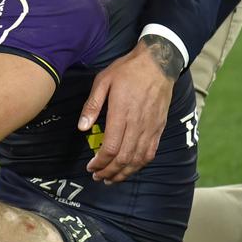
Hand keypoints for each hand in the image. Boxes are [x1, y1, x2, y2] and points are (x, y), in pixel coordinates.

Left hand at [76, 37, 179, 183]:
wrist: (158, 63)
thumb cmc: (127, 70)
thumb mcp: (104, 80)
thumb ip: (93, 105)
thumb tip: (82, 128)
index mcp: (122, 113)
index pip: (111, 147)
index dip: (100, 162)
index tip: (90, 167)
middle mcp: (138, 124)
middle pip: (125, 158)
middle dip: (109, 172)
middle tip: (98, 177)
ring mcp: (151, 127)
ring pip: (138, 159)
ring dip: (124, 173)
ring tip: (111, 178)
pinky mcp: (159, 127)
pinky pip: (151, 152)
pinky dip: (140, 165)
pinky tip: (130, 168)